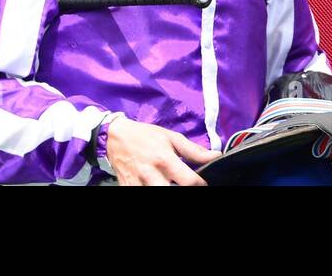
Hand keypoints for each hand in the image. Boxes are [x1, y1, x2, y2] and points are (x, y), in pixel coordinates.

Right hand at [104, 117, 220, 185]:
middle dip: (183, 190)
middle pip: (171, 192)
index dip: (200, 185)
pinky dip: (150, 192)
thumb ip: (194, 150)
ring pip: (156, 195)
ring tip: (172, 184)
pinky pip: (140, 194)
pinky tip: (157, 185)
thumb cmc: (147, 136)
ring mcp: (137, 184)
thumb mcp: (172, 138)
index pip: (188, 181)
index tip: (203, 184)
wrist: (115, 137)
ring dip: (167, 191)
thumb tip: (216, 155)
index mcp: (165, 159)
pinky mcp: (127, 188)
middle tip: (186, 185)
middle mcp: (152, 174)